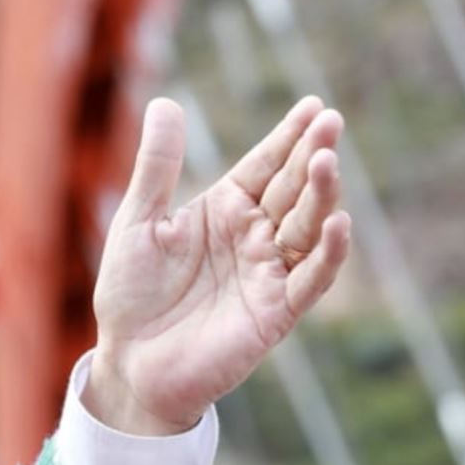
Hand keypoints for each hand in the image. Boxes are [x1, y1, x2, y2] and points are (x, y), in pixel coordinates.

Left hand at [86, 96, 351, 434]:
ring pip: (307, 228)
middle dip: (312, 156)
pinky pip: (310, 280)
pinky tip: (336, 224)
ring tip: (326, 161)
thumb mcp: (138, 223)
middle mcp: (253, 237)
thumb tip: (165, 102)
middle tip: (330, 122)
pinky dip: (326, 254)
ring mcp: (268, 273)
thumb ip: (157, 168)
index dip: (288, 138)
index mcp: (223, 211)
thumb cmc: (131, 295)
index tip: (312, 106)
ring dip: (321, 196)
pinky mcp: (275, 312)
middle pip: (292, 190)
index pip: (264, 166)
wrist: (129, 362)